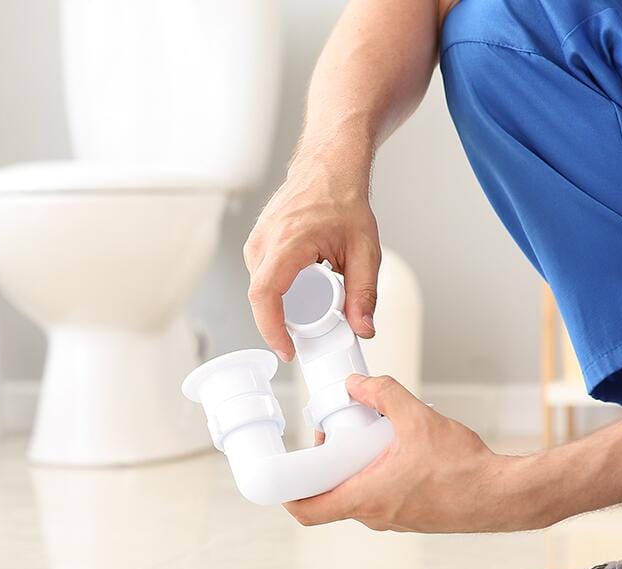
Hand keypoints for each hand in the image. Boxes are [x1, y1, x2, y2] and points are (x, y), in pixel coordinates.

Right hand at [244, 145, 380, 361]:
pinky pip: (263, 278)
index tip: (287, 349)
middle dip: (285, 323)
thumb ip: (364, 293)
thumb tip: (363, 328)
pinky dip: (282, 291)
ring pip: (262, 290)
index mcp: (287, 242)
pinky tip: (304, 288)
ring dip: (285, 305)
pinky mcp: (257, 244)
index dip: (272, 329)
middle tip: (315, 332)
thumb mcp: (364, 250)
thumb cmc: (342, 199)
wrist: (329, 168)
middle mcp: (264, 242)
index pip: (265, 296)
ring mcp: (256, 242)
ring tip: (316, 300)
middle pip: (263, 299)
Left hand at [284, 376, 547, 532]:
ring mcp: (393, 520)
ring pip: (356, 495)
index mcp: (366, 497)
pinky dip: (374, 476)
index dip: (287, 494)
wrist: (505, 495)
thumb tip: (356, 383)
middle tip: (331, 435)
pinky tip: (392, 450)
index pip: (308, 511)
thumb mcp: (417, 417)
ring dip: (351, 470)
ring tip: (365, 437)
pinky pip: (379, 497)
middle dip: (324, 467)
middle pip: (329, 497)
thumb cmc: (465, 467)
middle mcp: (375, 516)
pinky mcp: (411, 517)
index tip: (282, 474)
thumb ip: (383, 394)